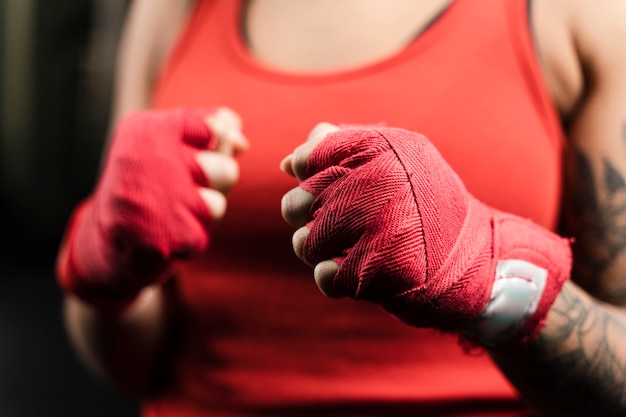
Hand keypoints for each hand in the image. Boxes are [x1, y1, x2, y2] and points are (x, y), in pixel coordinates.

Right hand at [57, 107, 248, 308]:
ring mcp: (159, 199)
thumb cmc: (145, 183)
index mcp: (149, 129)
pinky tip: (162, 233)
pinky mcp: (166, 236)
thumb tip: (242, 142)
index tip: (190, 156)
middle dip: (214, 185)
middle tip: (180, 187)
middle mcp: (152, 159)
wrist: (102, 238)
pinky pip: (202, 236)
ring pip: (218, 205)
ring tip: (169, 211)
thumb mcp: (166, 143)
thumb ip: (207, 128)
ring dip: (200, 214)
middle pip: (227, 170)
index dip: (216, 147)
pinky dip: (187, 239)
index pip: (217, 128)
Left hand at [282, 124, 570, 345]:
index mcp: (387, 149)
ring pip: (307, 241)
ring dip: (313, 248)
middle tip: (322, 219)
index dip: (307, 170)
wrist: (478, 259)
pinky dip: (329, 276)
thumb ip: (344, 152)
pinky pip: (326, 276)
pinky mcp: (384, 271)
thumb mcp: (395, 164)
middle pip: (300, 200)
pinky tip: (345, 269)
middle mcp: (385, 183)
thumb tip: (289, 162)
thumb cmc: (424, 208)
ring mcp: (385, 228)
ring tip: (336, 247)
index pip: (312, 155)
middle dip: (301, 213)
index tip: (316, 179)